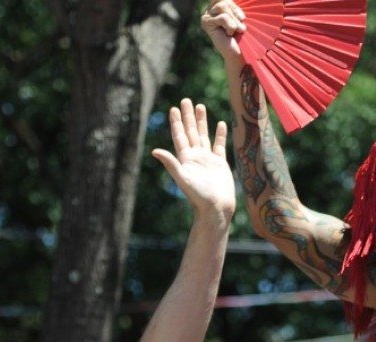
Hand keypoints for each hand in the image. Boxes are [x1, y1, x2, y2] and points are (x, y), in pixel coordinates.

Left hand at [151, 100, 233, 220]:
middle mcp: (195, 156)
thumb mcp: (183, 178)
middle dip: (187, 116)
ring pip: (203, 135)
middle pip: (190, 131)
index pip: (179, 136)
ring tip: (200, 106)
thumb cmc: (199, 196)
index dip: (176, 122)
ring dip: (201, 121)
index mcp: (185, 159)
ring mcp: (207, 159)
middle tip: (186, 100)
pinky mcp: (219, 163)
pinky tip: (220, 124)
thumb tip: (155, 151)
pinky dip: (219, 134)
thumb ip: (171, 163)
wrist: (216, 208)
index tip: (174, 108)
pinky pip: (219, 145)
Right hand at [201, 0, 247, 70]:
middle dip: (235, 13)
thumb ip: (233, 7)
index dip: (235, 7)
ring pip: (223, 6)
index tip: (242, 19)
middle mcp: (209, 9)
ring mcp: (206, 15)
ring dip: (234, 20)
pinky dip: (231, 26)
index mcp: (217, 6)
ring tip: (237, 30)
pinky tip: (229, 34)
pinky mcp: (206, 22)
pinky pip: (223, 17)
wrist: (237, 53)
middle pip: (224, 0)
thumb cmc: (241, 35)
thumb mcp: (239, 17)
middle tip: (241, 28)